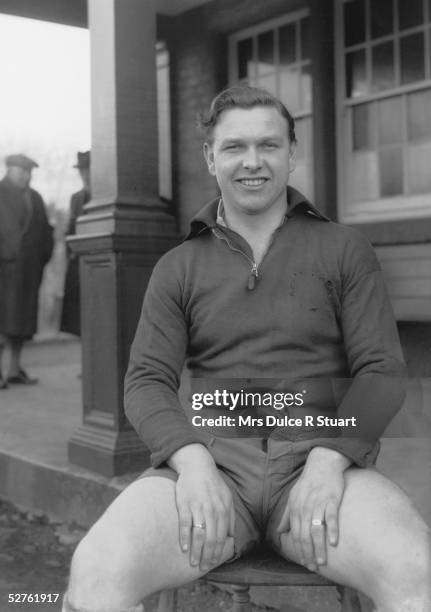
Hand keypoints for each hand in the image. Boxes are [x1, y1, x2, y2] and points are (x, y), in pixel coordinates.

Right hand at [169, 444, 234, 571]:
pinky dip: (185, 538)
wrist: (197, 466)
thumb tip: (231, 536)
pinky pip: (185, 524)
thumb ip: (230, 516)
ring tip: (192, 563)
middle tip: (202, 567)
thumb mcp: (227, 497)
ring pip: (199, 535)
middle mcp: (212, 510)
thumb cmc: (212, 484)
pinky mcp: (185, 504)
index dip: (217, 553)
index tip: (212, 564)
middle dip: (207, 556)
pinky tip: (183, 548)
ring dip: (196, 551)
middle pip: (211, 539)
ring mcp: (198, 507)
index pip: (221, 537)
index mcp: (223, 510)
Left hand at [277, 447, 350, 571]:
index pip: (295, 534)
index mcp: (295, 508)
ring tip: (322, 561)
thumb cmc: (308, 482)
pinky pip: (331, 517)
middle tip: (313, 567)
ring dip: (319, 547)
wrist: (322, 463)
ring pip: (316, 530)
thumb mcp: (293, 496)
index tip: (304, 562)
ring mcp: (318, 503)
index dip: (299, 550)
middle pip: (304, 535)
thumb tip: (279, 531)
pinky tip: (334, 543)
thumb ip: (286, 515)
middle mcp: (305, 507)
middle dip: (307, 553)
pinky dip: (332, 530)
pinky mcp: (331, 499)